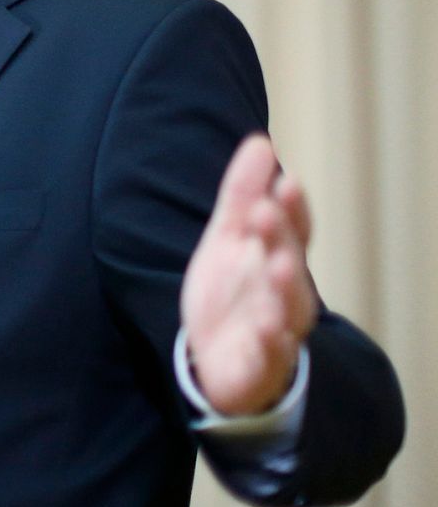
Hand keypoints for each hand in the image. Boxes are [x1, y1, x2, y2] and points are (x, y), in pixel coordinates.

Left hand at [181, 134, 317, 414]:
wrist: (214, 357)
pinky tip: (269, 328)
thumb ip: (242, 194)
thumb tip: (260, 141)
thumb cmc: (231, 292)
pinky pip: (273, 355)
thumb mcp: (227, 238)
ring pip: (291, 309)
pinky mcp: (262, 365)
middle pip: (290, 263)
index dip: (292, 208)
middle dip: (281, 239)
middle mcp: (284, 293)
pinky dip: (274, 342)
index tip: (286, 181)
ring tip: (279, 264)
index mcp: (277, 259)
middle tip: (266, 212)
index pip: (292, 231)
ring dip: (286, 287)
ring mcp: (277, 330)